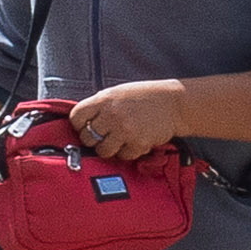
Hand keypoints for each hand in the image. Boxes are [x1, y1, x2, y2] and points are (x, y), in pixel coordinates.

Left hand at [63, 77, 188, 159]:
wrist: (174, 104)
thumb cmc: (145, 97)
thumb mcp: (118, 93)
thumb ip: (100, 106)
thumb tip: (82, 122)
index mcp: (104, 99)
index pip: (76, 117)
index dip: (79, 125)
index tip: (85, 127)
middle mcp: (112, 115)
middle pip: (87, 138)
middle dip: (94, 140)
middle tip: (104, 136)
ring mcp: (124, 130)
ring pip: (103, 151)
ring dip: (109, 149)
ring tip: (119, 141)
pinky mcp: (137, 143)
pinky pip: (123, 156)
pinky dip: (127, 152)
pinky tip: (134, 141)